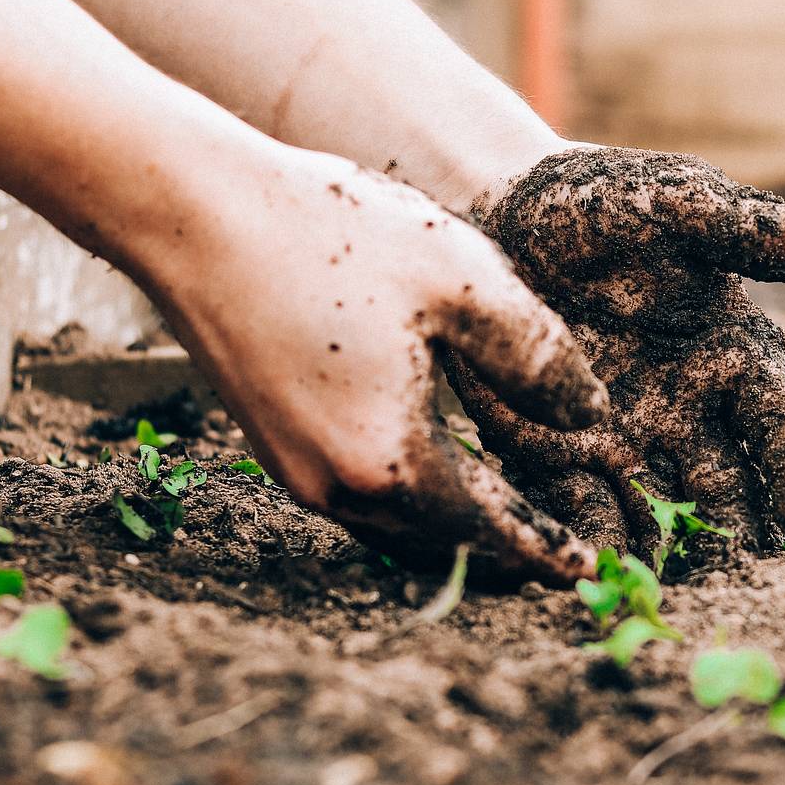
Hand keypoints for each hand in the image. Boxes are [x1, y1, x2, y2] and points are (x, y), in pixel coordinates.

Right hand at [144, 141, 607, 583]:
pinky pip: (364, 501)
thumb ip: (538, 359)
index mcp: (392, 460)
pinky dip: (415, 503)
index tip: (588, 572)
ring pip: (400, 530)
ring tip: (509, 522)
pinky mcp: (276, 448)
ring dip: (459, 532)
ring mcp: (298, 473)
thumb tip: (591, 417)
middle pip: (444, 544)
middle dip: (506, 552)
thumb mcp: (464, 282)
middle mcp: (339, 488)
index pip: (492, 531)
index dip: (546, 551)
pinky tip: (439, 474)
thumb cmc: (332, 236)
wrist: (193, 212)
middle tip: (558, 555)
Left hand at [445, 147, 784, 557]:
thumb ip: (755, 231)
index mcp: (732, 356)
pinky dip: (593, 541)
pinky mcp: (557, 454)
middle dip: (740, 537)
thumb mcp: (677, 205)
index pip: (778, 423)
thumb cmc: (601, 204)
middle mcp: (687, 411)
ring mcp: (624, 439)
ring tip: (677, 600)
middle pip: (727, 487)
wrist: (500, 214)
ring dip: (671, 555)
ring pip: (660, 512)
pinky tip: (597, 576)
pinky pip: (582, 508)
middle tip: (750, 587)